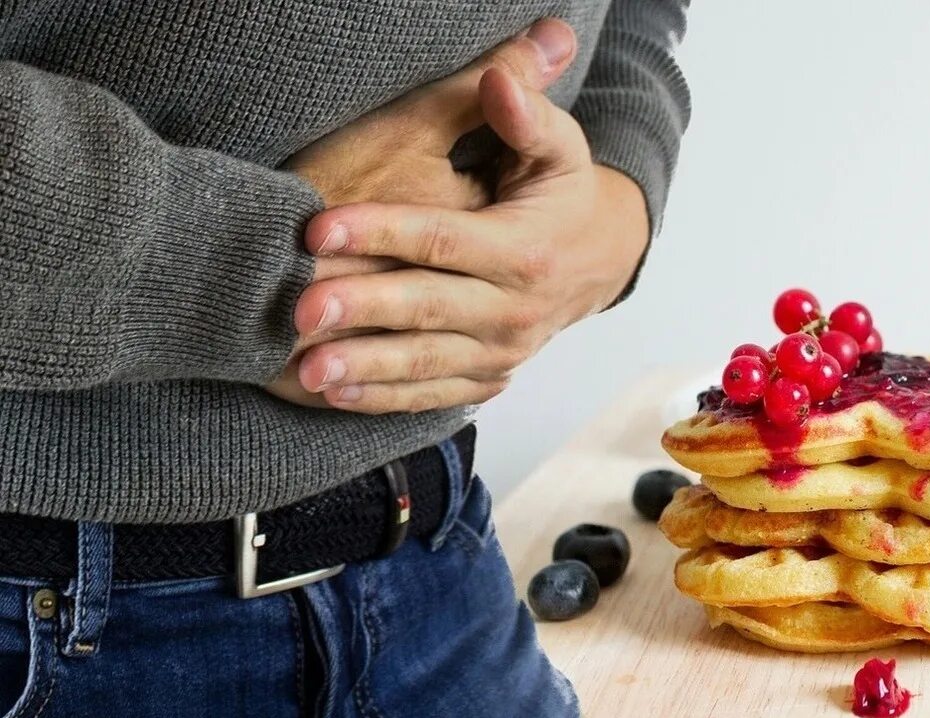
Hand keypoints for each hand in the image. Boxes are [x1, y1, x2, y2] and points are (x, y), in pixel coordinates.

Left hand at [289, 67, 649, 413]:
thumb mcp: (561, 150)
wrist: (600, 261)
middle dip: (362, 310)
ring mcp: (502, 351)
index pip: (443, 241)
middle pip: (427, 308)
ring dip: (365, 368)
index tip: (317, 228)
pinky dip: (384, 399)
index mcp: (524, 251)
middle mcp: (514, 309)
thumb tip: (498, 77)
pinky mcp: (488, 377)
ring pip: (426, 362)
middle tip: (300, 310)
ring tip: (308, 369)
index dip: (380, 231)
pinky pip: (433, 394)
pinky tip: (335, 394)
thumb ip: (528, 115)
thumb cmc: (563, 196)